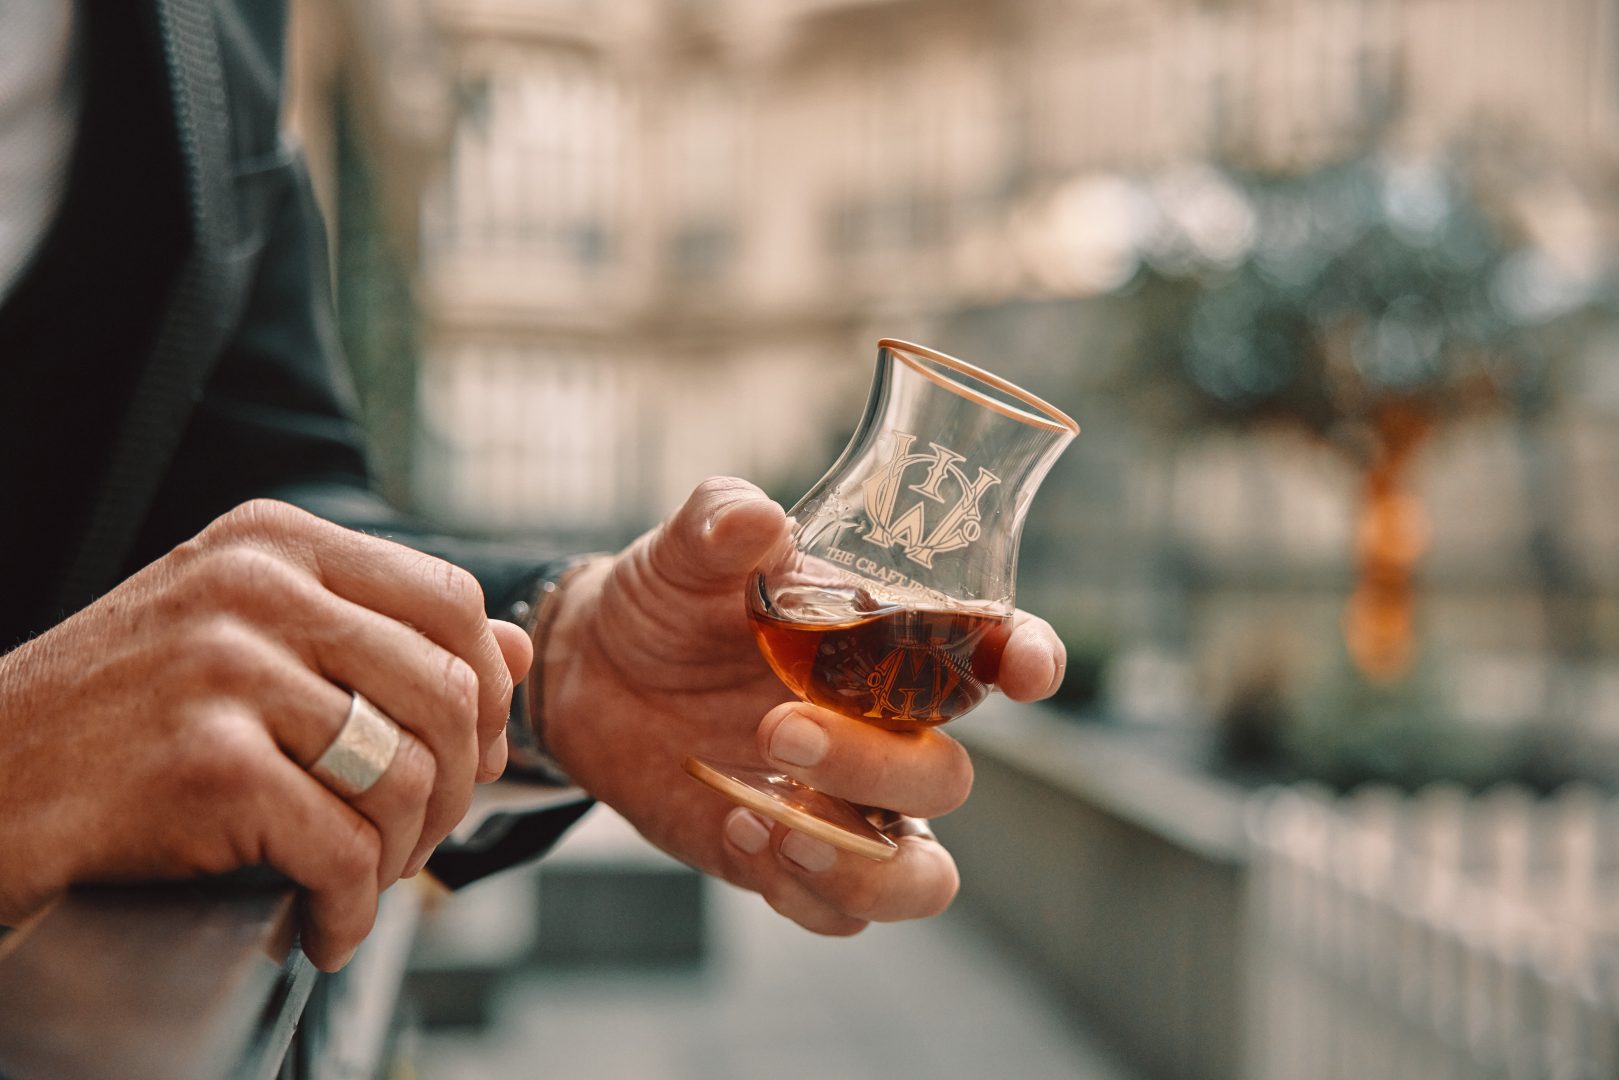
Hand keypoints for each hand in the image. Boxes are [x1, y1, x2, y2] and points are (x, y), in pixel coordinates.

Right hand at [0, 500, 529, 968]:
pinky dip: (351, 908)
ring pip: (408, 776)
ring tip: (368, 879)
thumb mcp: (246, 631)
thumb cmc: (123, 711)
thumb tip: (518, 649)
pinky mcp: (208, 765)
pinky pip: (344, 850)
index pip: (452, 598)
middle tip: (420, 837)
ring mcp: (229, 670)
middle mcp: (257, 587)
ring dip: (406, 854)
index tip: (472, 748)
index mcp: (276, 541)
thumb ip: (380, 628)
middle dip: (456, 786)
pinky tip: (325, 925)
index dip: (486, 686)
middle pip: (448, 690)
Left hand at [538, 478, 1065, 934]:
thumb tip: (755, 520)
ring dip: (864, 865)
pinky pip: (839, 913)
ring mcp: (845, 806)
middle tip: (777, 727)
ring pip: (921, 875)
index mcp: (892, 646)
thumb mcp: (686, 550)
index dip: (1030, 660)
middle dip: (876, 764)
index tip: (1025, 671)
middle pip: (945, 779)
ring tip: (779, 825)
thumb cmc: (669, 599)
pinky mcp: (790, 861)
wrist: (593, 674)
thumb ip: (721, 523)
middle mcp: (886, 733)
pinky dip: (800, 889)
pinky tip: (734, 823)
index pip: (992, 653)